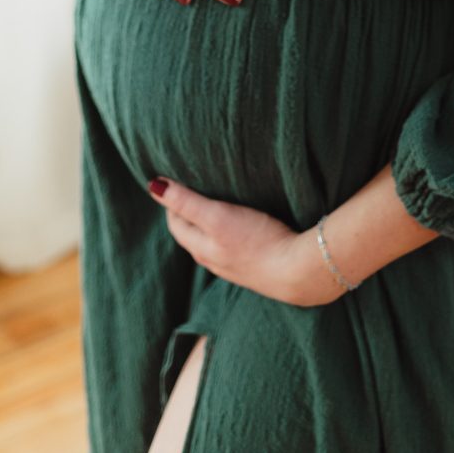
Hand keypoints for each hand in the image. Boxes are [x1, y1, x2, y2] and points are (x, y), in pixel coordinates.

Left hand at [146, 177, 348, 307]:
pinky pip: (233, 247)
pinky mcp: (256, 267)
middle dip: (188, 212)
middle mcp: (214, 261)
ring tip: (215, 202)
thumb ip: (187, 202)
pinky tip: (243, 225)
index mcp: (201, 248)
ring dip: (208, 223)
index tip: (176, 180)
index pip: (176, 222)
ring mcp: (235, 267)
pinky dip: (229, 233)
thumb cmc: (258, 241)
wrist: (299, 273)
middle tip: (192, 186)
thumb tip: (153, 185)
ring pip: (212, 242)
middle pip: (192, 234)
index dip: (172, 201)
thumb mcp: (217, 216)